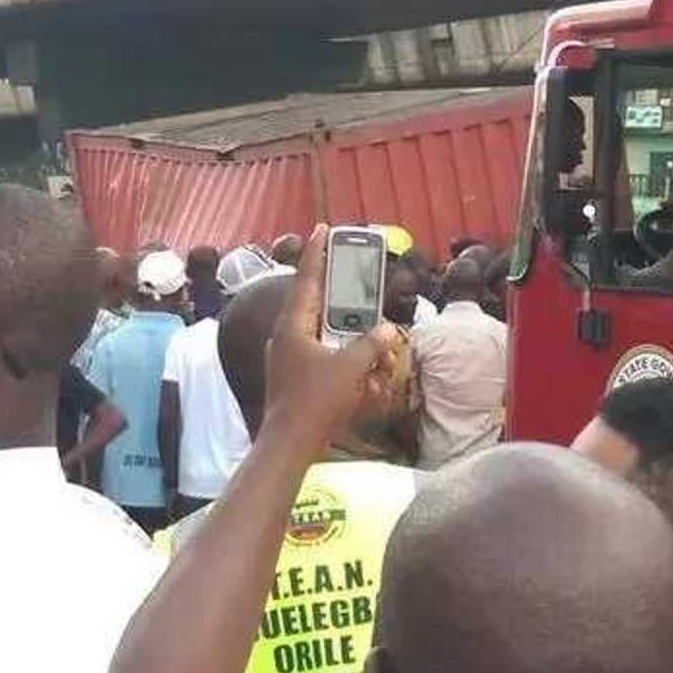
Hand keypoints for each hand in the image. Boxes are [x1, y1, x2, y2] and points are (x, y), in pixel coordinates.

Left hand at [263, 225, 400, 458]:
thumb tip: (386, 329)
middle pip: (313, 301)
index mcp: (292, 325)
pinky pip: (317, 351)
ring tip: (363, 320)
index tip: (321, 229)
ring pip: (316, 328)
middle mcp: (285, 335)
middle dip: (335, 290)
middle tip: (350, 271)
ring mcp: (286, 356)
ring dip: (340, 324)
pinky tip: (355, 359)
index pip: (306, 278)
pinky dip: (336, 348)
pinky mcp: (292, 375)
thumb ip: (370, 344)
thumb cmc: (314, 402)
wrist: (288, 444)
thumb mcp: (349, 368)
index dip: (315, 252)